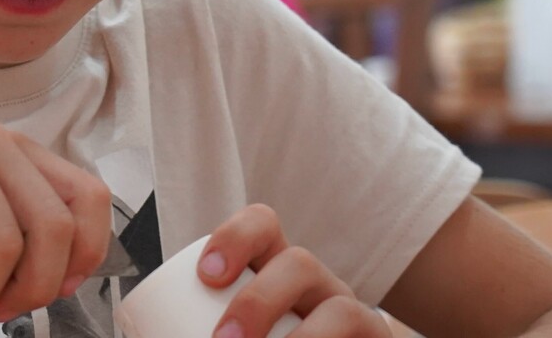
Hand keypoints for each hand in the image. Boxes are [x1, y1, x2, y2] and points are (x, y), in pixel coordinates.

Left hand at [199, 205, 389, 337]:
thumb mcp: (229, 329)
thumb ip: (187, 327)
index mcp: (275, 268)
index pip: (262, 224)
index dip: (234, 238)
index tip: (206, 274)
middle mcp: (318, 284)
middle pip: (299, 262)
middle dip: (259, 300)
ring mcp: (352, 314)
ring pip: (341, 308)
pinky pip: (365, 336)